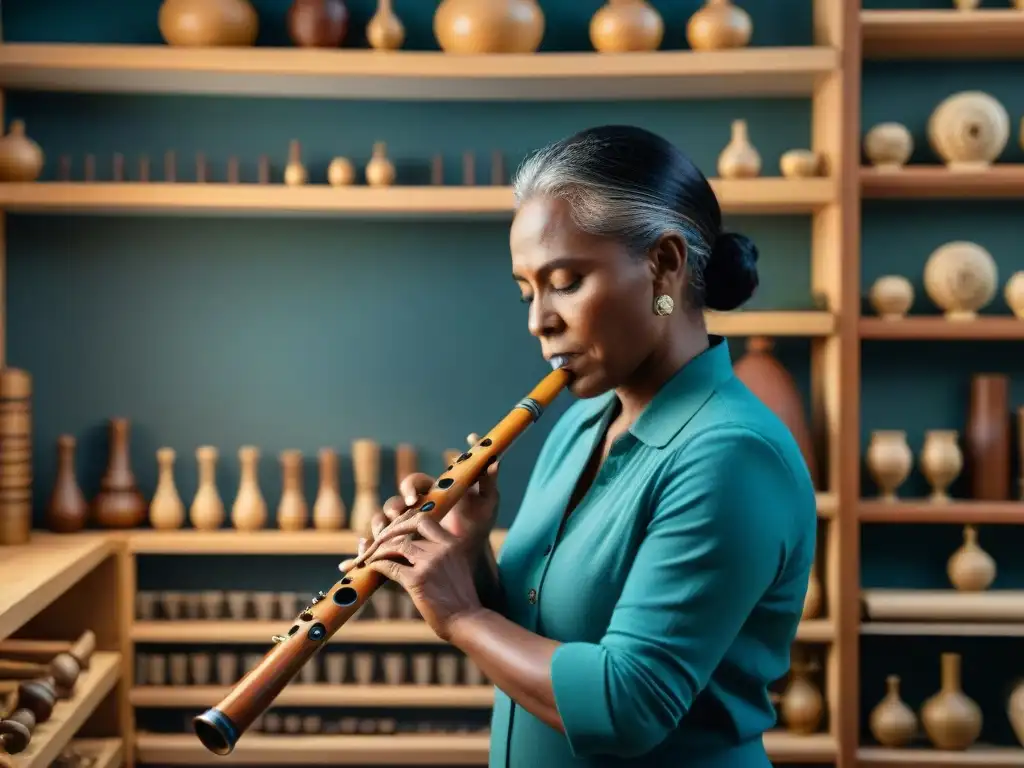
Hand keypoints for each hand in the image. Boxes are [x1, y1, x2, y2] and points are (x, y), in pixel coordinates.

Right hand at [338, 432, 499, 570]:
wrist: (471, 558)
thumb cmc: (478, 526)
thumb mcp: (488, 504)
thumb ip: (489, 481)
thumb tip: (494, 460)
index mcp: (430, 493)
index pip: (414, 483)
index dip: (409, 486)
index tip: (412, 497)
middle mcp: (414, 507)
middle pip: (395, 501)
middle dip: (393, 508)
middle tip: (401, 517)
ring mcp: (404, 526)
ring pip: (383, 519)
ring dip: (379, 524)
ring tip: (382, 536)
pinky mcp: (398, 544)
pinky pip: (378, 541)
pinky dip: (368, 544)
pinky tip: (366, 548)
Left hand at [348, 514, 484, 640]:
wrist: (467, 621)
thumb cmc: (459, 598)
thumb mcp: (456, 567)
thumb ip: (439, 553)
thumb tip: (411, 547)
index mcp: (452, 543)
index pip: (424, 520)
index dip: (405, 522)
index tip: (395, 530)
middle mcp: (442, 548)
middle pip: (408, 528)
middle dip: (390, 531)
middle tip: (379, 540)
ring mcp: (430, 563)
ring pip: (395, 546)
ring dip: (379, 551)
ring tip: (371, 557)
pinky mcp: (417, 580)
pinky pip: (390, 566)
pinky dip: (377, 565)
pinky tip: (373, 567)